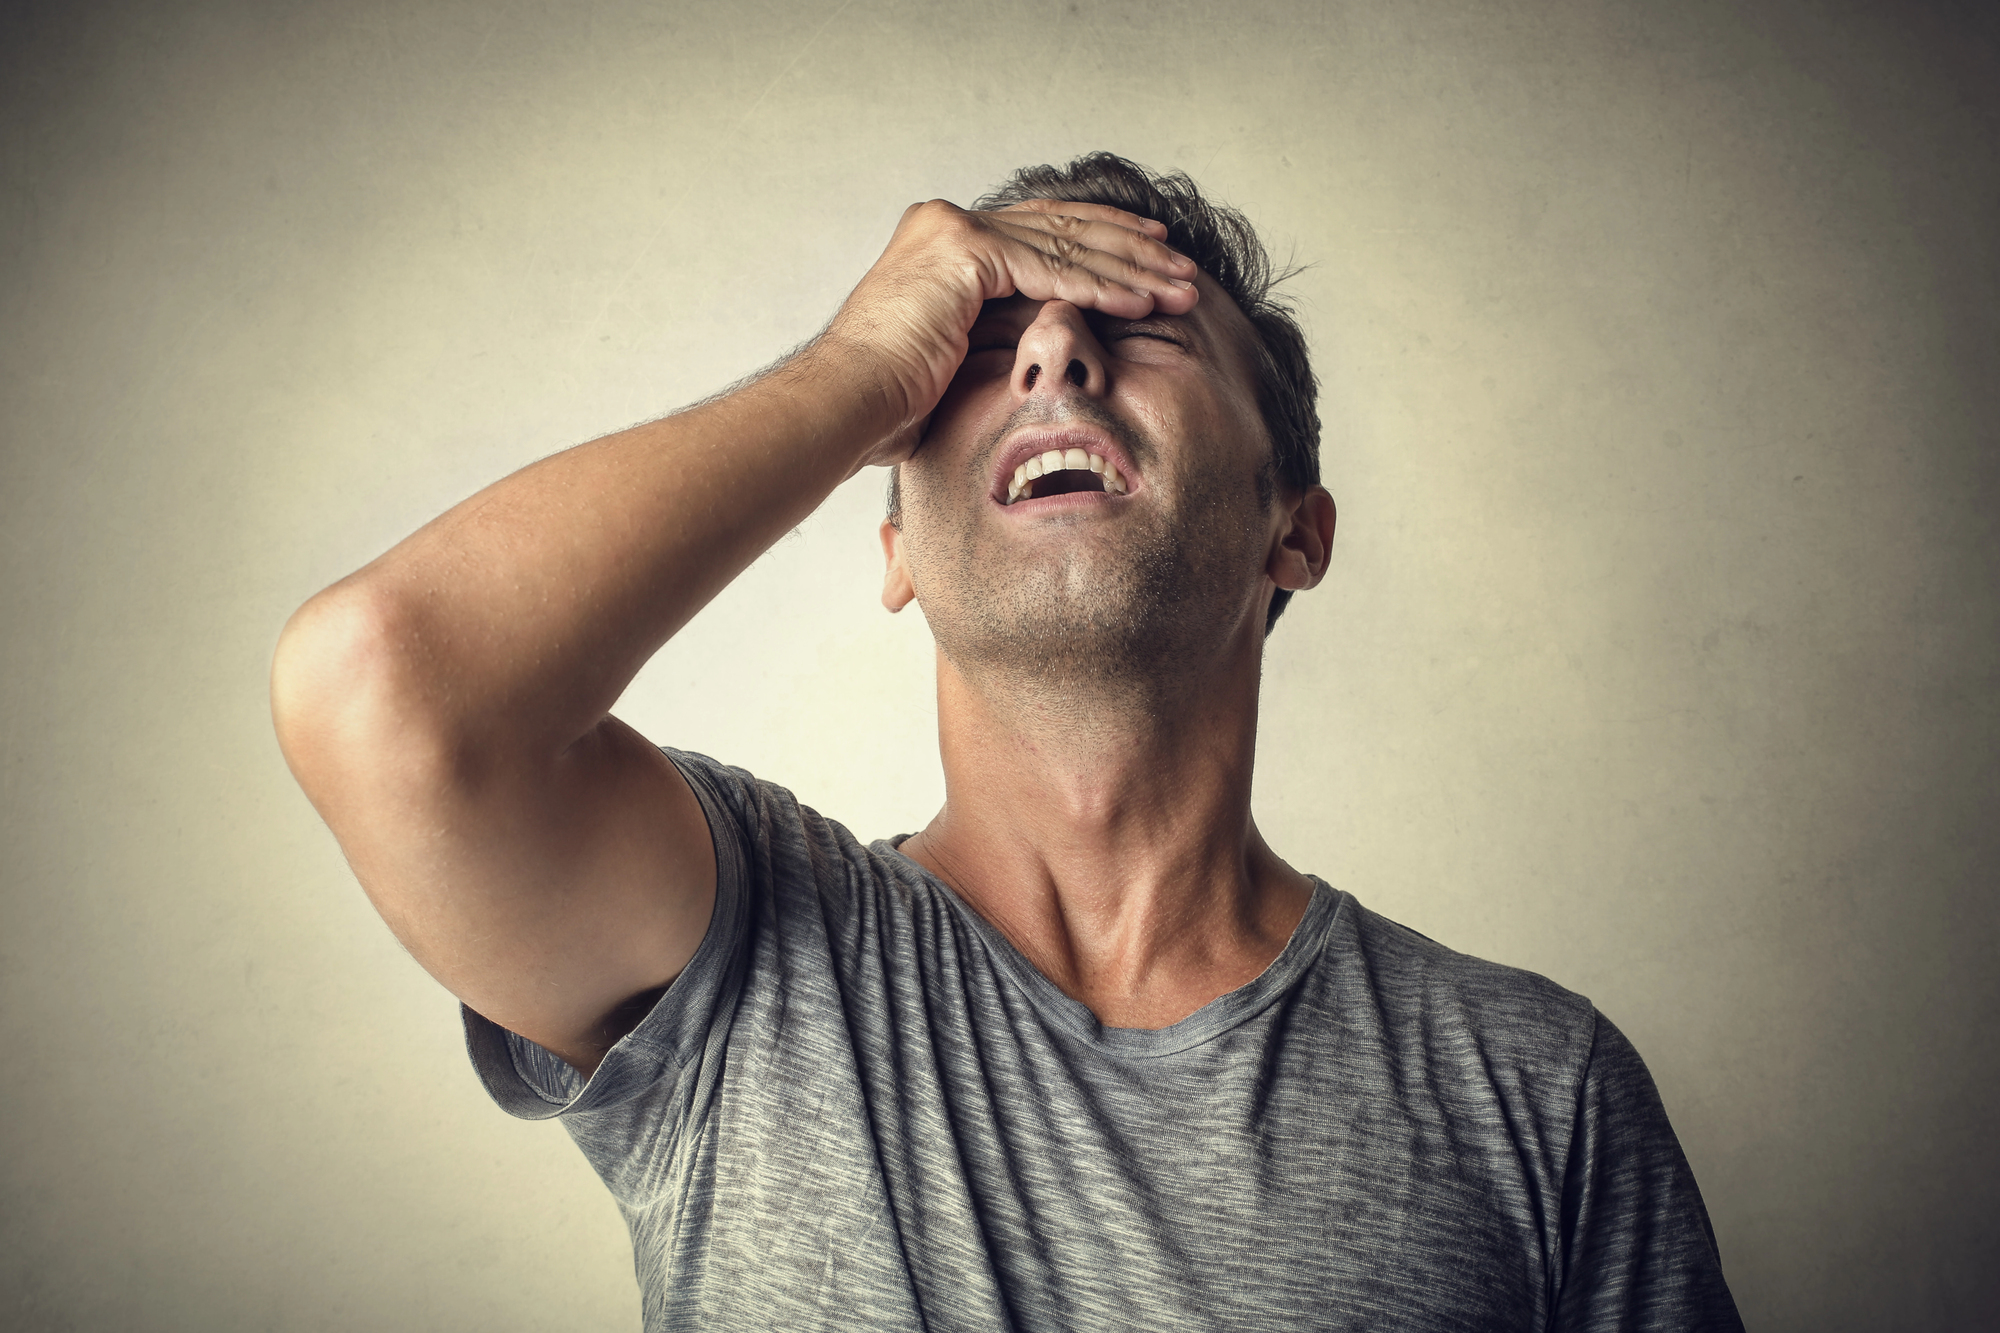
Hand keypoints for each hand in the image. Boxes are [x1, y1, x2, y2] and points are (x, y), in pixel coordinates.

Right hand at [814, 198, 1200, 465]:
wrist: (846, 403)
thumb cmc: (885, 405)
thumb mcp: (951, 359)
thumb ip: (990, 338)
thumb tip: (1034, 356)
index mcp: (943, 241)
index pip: (1039, 230)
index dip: (1098, 244)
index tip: (1146, 259)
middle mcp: (947, 223)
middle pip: (1060, 228)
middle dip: (1128, 249)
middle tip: (1179, 265)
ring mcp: (954, 230)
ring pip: (1064, 246)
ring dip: (1129, 270)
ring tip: (1179, 288)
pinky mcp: (964, 250)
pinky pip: (1050, 270)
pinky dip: (1100, 288)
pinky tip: (1143, 303)